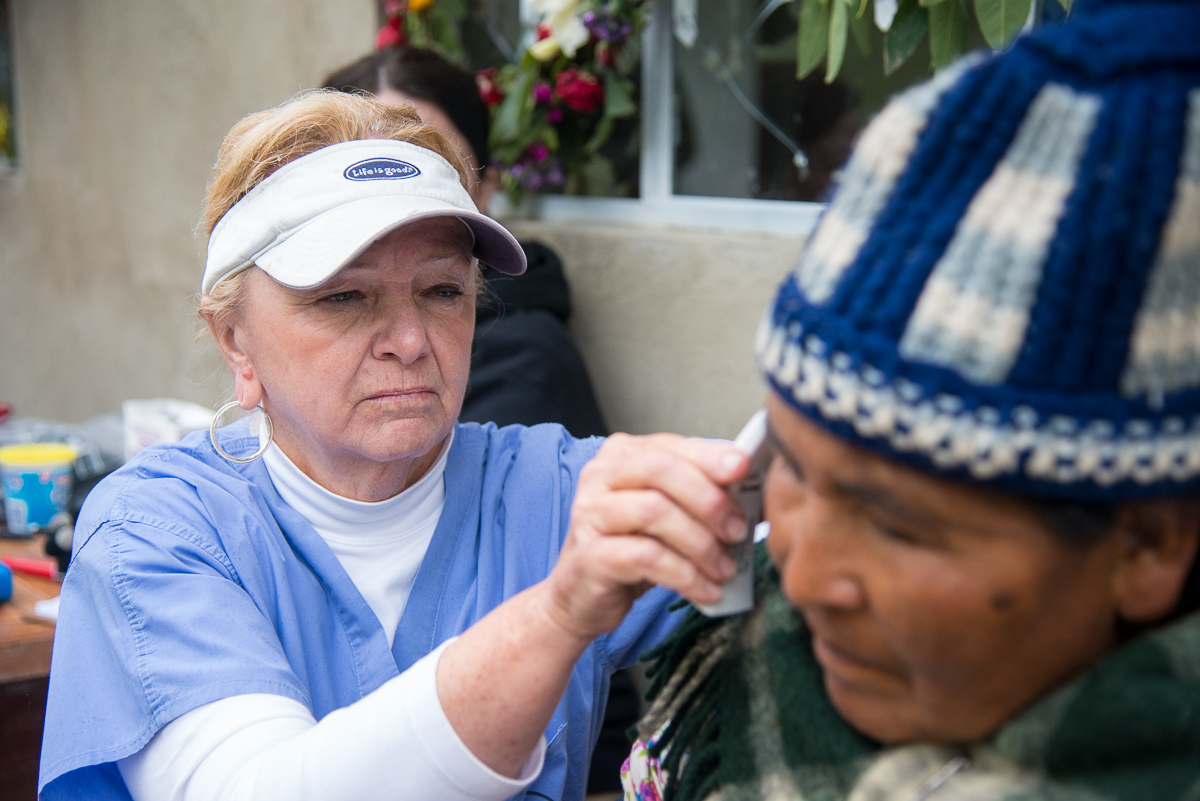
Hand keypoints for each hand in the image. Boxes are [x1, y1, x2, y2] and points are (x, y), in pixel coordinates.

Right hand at [543, 433, 749, 641]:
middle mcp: (600, 477)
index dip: (709, 456)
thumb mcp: (666, 513)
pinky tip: (706, 590)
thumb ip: (697, 492)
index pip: (671, 446)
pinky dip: (686, 575)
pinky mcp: (590, 555)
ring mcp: (590, 514)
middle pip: (659, 470)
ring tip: (725, 567)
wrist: (582, 595)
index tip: (743, 469)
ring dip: (701, 543)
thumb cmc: (631, 548)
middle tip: (738, 530)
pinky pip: (647, 557)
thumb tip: (747, 483)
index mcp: (622, 456)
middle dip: (707, 499)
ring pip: (654, 512)